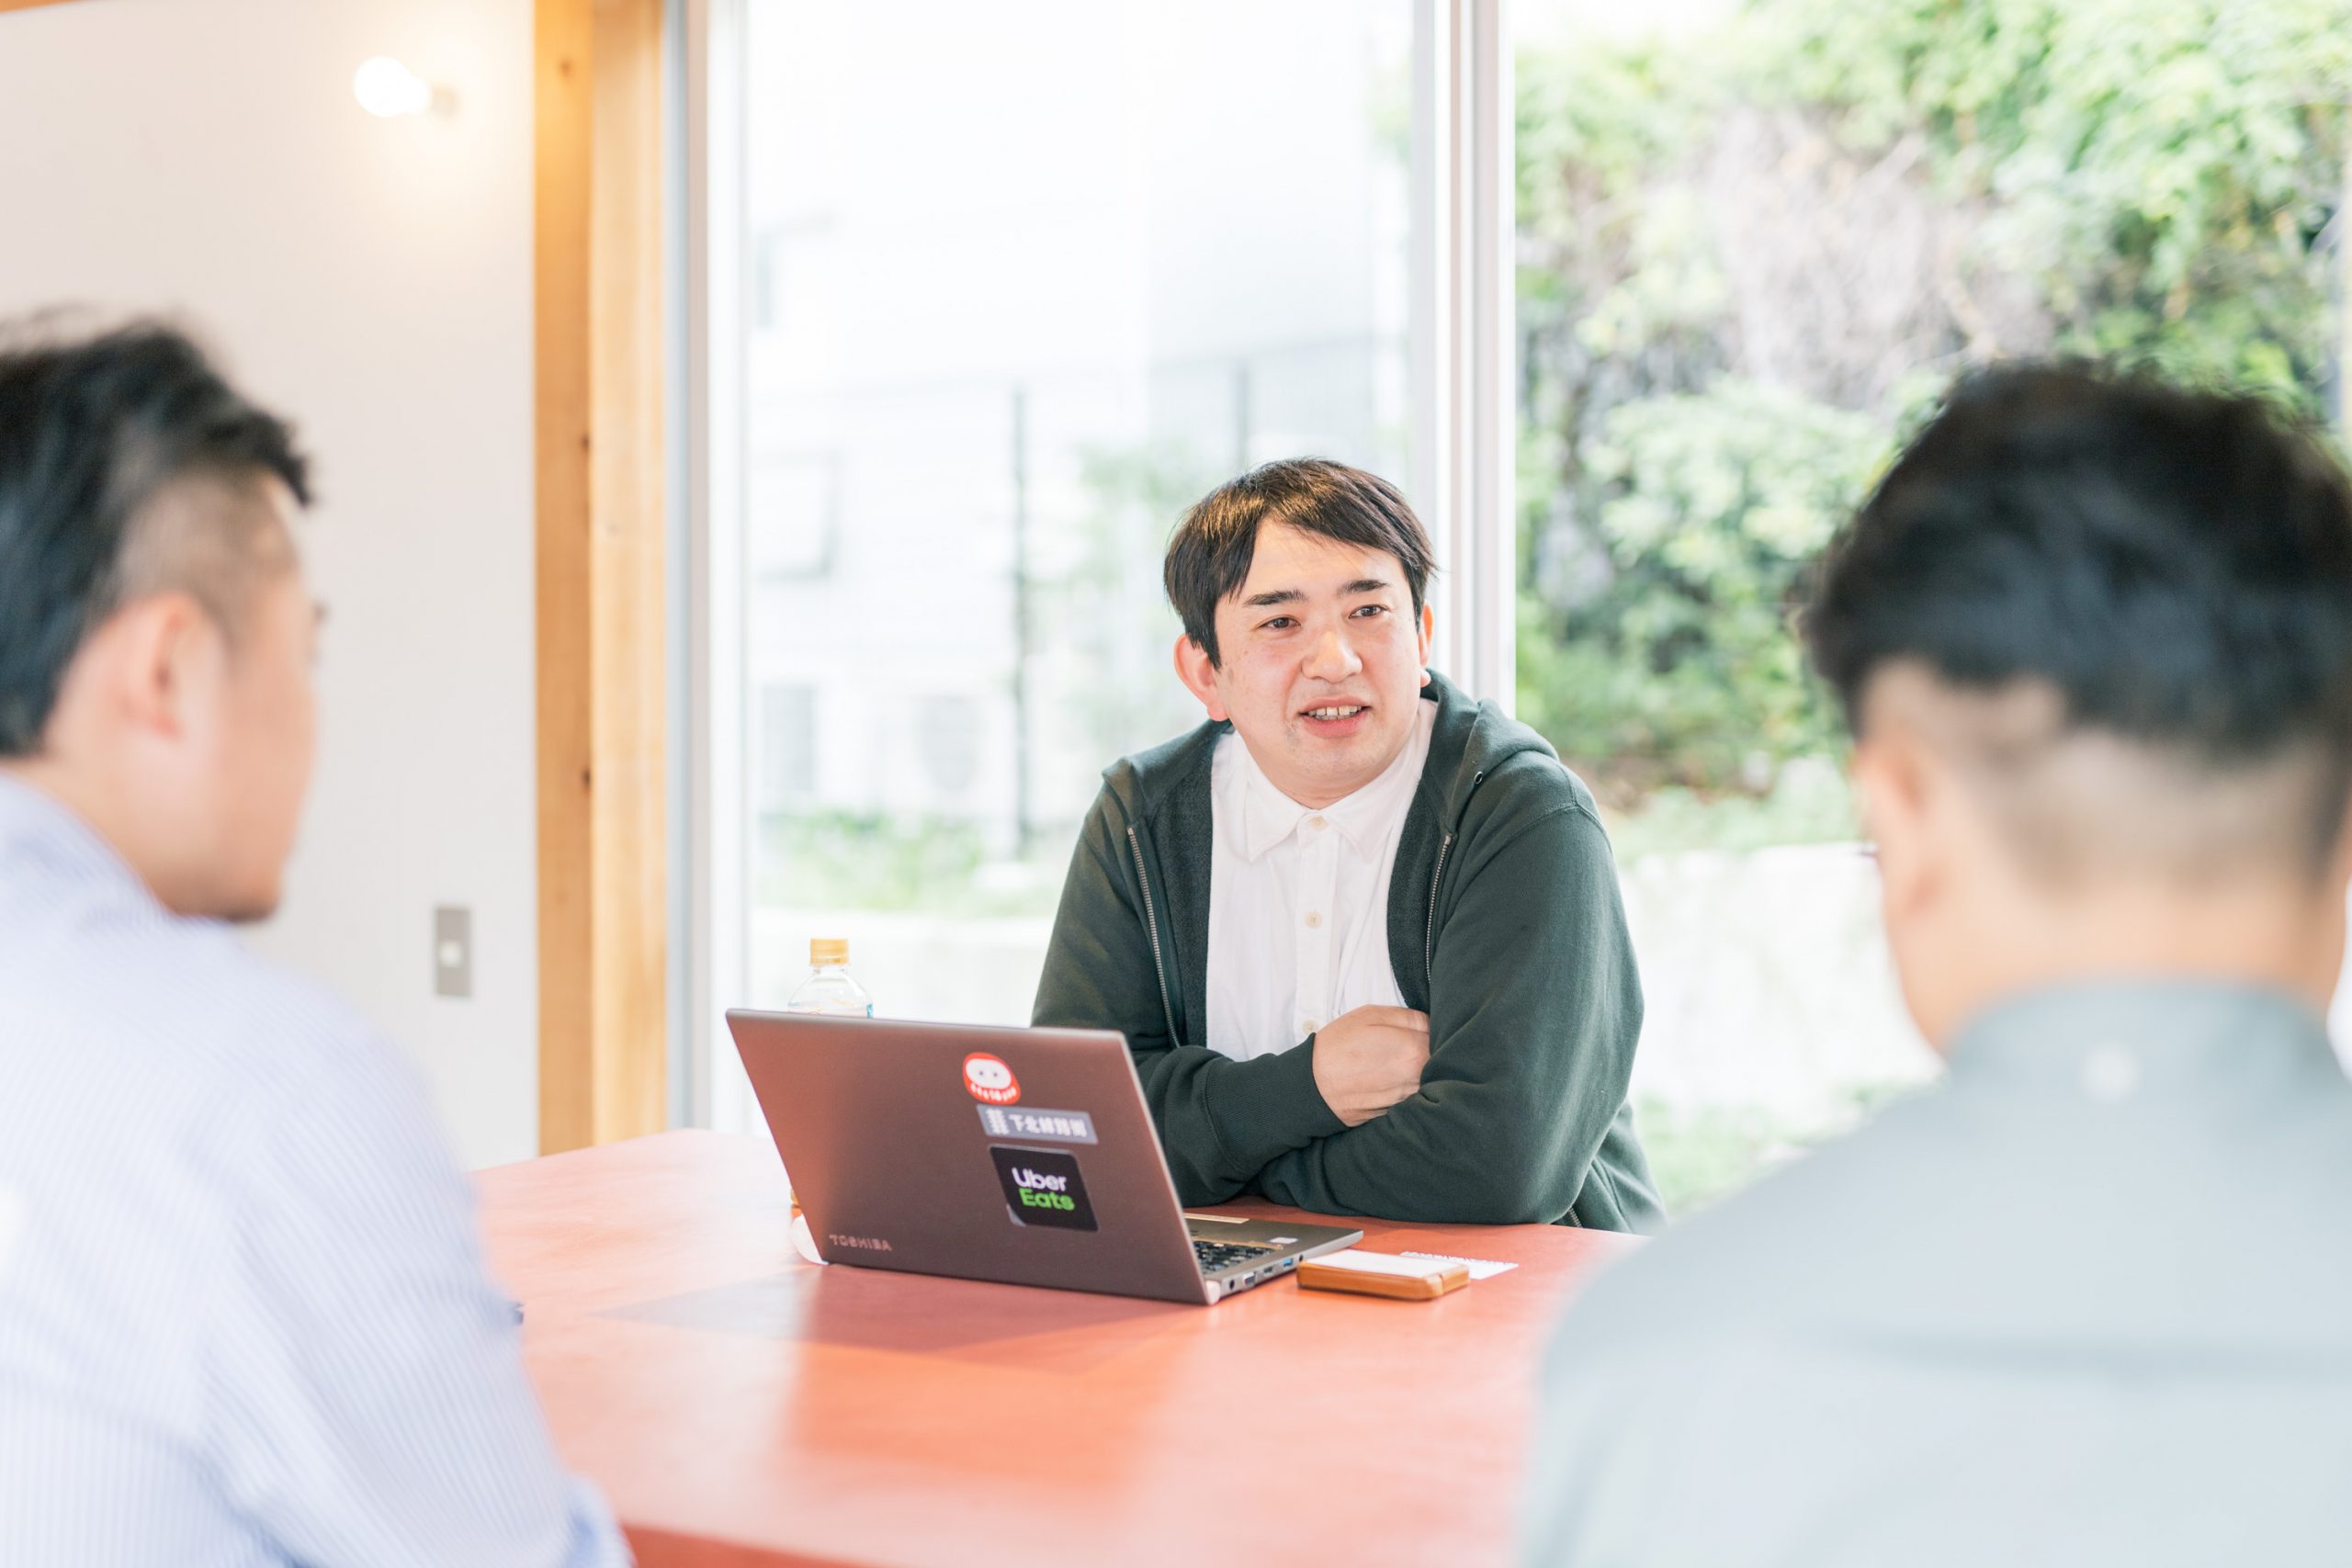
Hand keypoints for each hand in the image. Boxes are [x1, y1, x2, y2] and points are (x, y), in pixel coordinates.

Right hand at [1309, 1006, 1430, 1126]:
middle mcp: (1417, 1078)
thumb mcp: (1370, 1015)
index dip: (1436, 1030)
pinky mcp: (1398, 1111)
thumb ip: (1408, 1017)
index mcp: (1414, 1051)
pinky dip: (1405, 1085)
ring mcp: (1408, 1099)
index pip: (1444, 1037)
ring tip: (1394, 1060)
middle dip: (1431, 1050)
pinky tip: (1386, 1077)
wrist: (1312, 1088)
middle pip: (1440, 1061)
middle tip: (1410, 1042)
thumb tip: (1432, 1023)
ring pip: (1428, 1079)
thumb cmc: (1338, 1047)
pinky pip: (1412, 1094)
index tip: (1423, 1029)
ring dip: (1418, 1069)